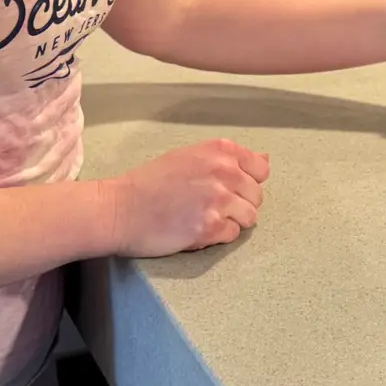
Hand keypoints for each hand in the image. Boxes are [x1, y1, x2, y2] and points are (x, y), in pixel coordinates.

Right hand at [106, 138, 269, 256]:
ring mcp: (219, 199)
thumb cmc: (150, 183)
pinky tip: (196, 228)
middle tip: (210, 207)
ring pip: (250, 216)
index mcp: (220, 150)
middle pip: (257, 195)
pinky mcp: (210, 227)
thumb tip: (265, 160)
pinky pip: (232, 234)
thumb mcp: (190, 156)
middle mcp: (224, 171)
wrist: (120, 208)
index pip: (261, 168)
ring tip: (204, 218)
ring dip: (231, 221)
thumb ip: (227, 159)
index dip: (248, 182)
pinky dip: (218, 236)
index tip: (230, 188)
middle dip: (239, 204)